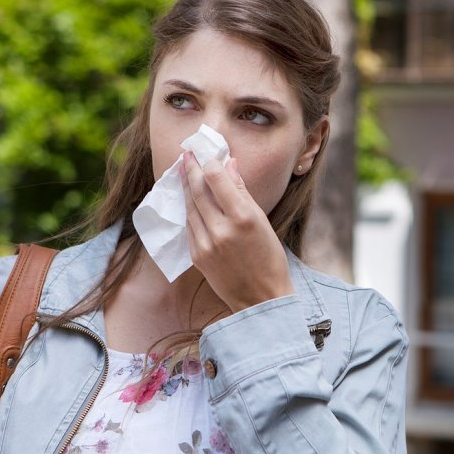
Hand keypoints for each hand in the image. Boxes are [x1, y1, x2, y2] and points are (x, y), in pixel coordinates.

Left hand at [180, 151, 294, 312]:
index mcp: (243, 217)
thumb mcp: (262, 221)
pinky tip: (189, 200)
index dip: (208, 163)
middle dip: (190, 169)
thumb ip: (242, 192)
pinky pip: (190, 225)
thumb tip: (229, 165)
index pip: (216, 178)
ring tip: (184, 172)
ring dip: (186, 187)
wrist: (260, 298)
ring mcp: (206, 244)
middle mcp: (221, 229)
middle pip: (198, 190)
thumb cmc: (269, 258)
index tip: (204, 154)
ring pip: (190, 207)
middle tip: (186, 155)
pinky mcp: (197, 256)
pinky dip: (189, 210)